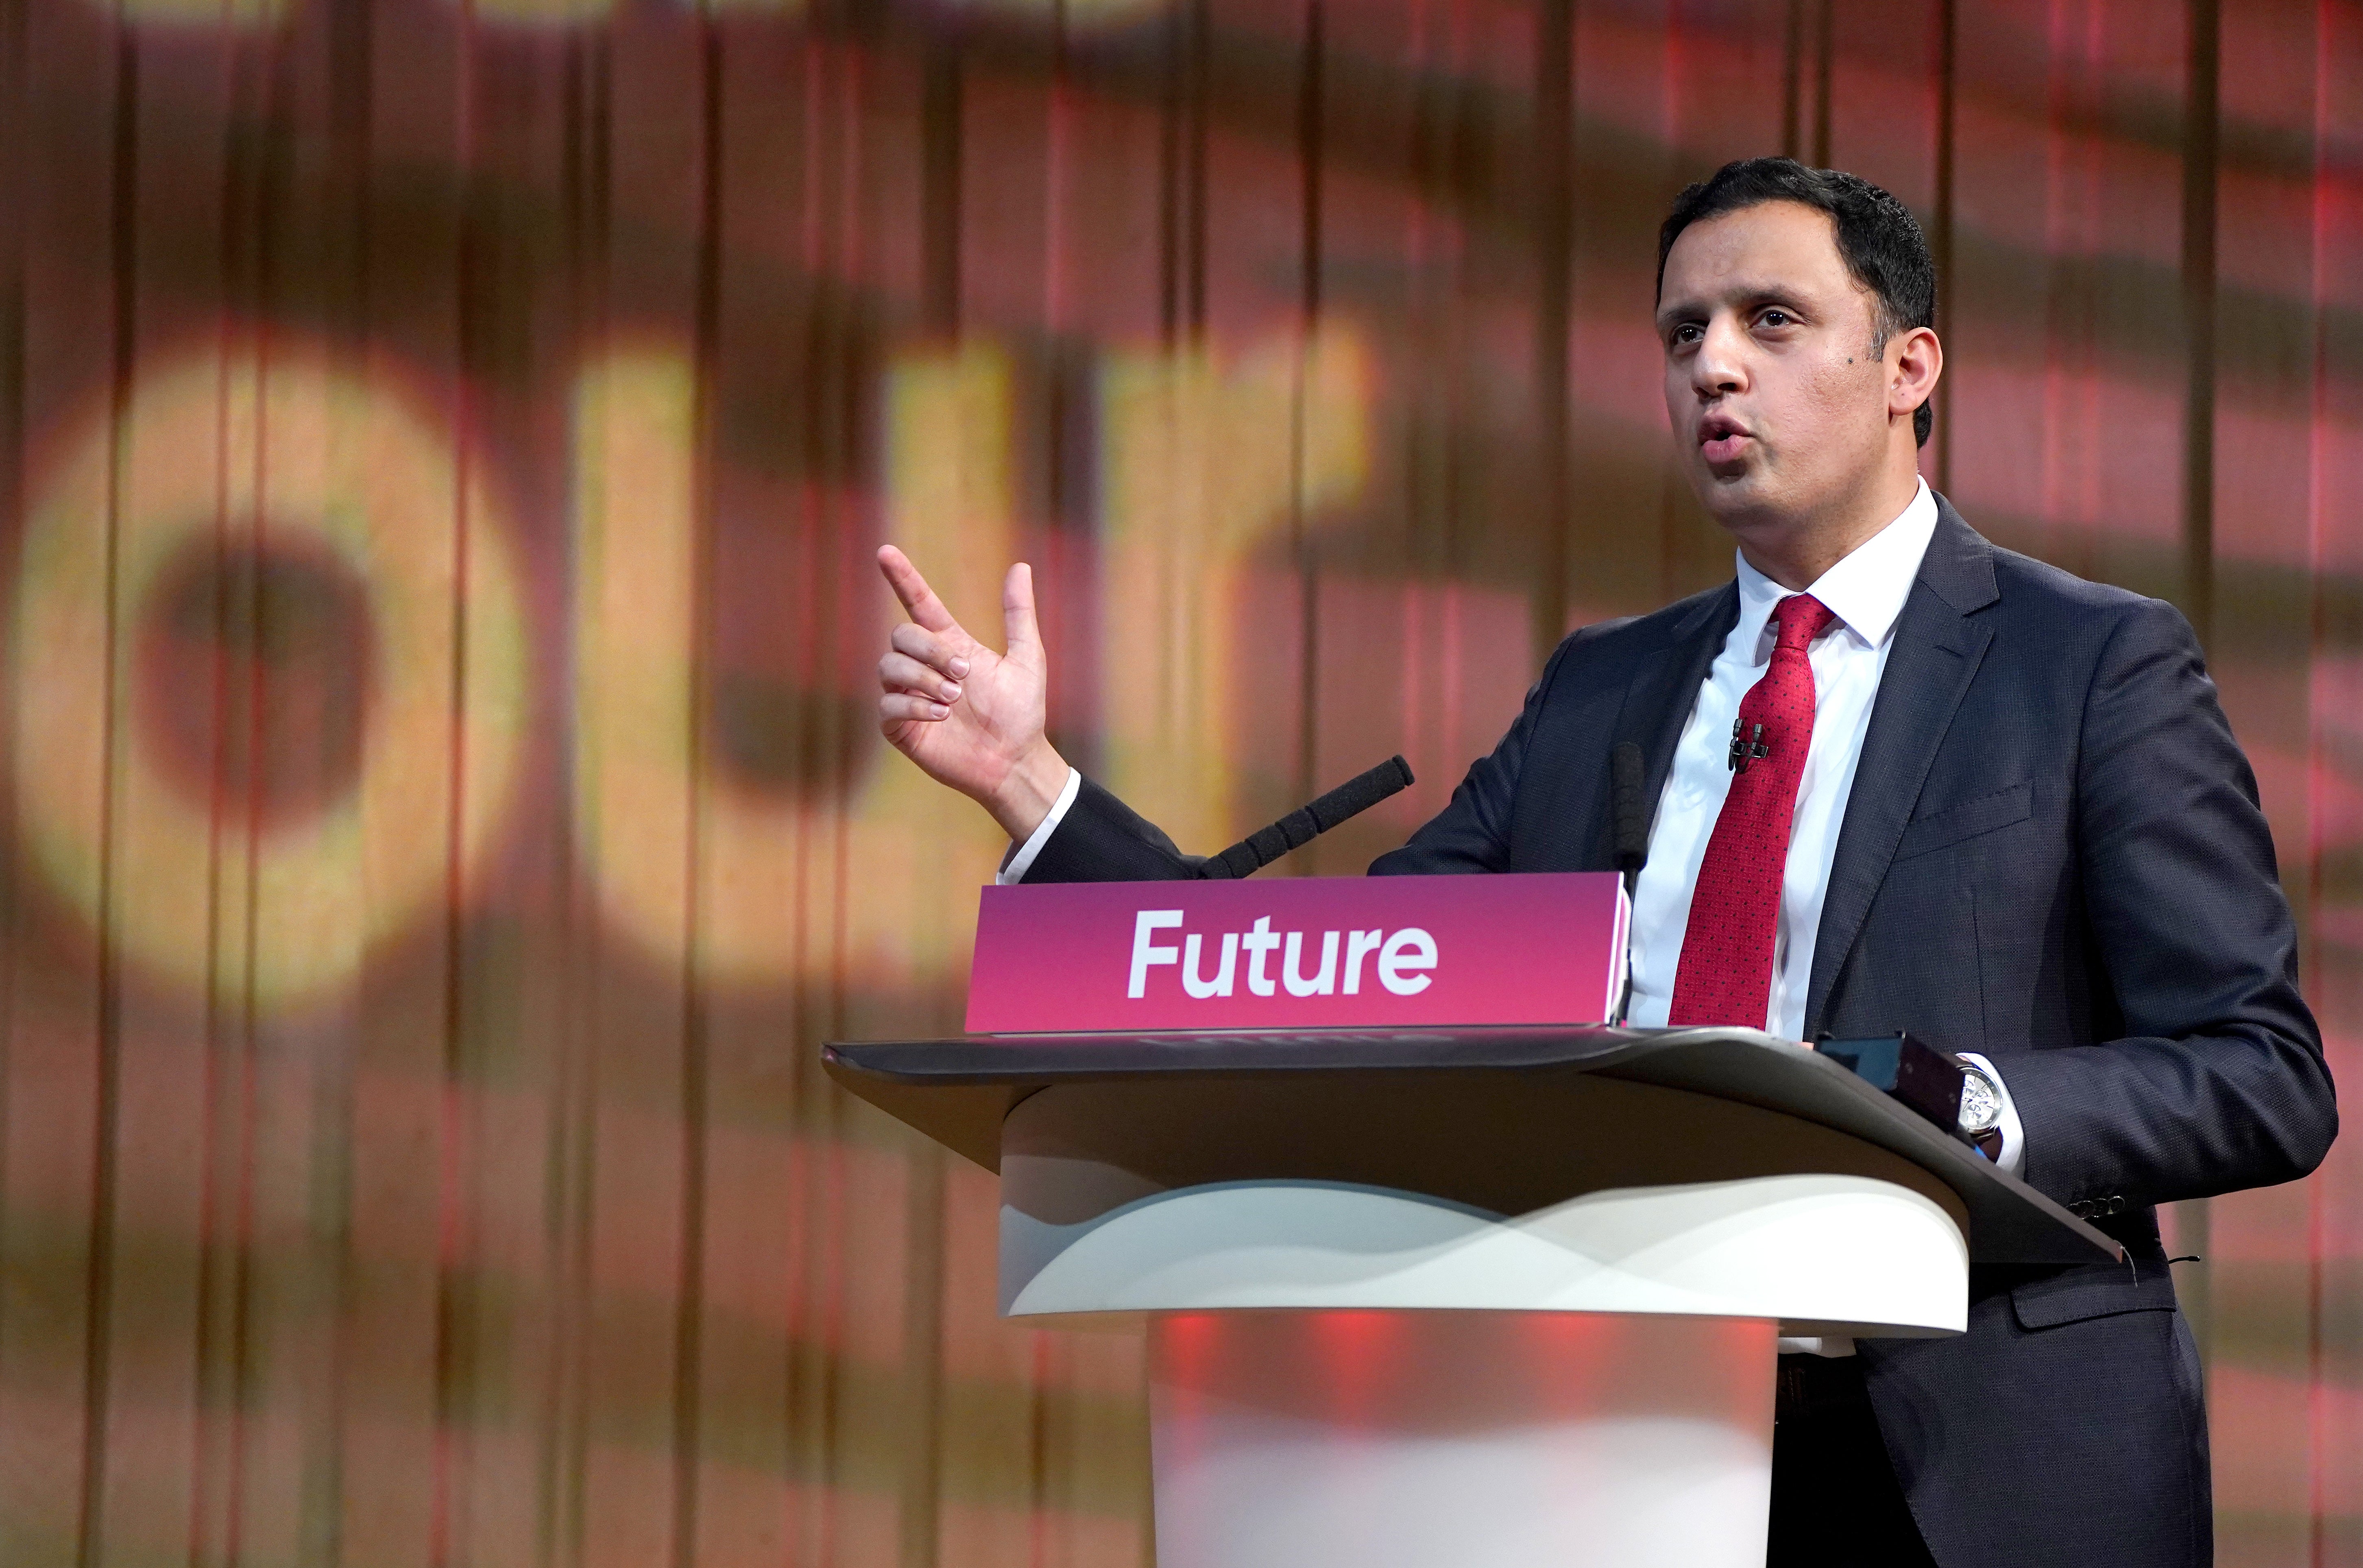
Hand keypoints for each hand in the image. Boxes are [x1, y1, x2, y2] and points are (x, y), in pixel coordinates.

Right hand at [876, 545, 1070, 841]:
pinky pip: (888, 705)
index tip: (885, 552)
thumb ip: (1019, 615)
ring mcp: (910, 696)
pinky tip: (941, 716)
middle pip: (902, 635)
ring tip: (953, 699)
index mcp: (951, 645)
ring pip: (888, 666)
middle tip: (963, 677)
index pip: (918, 603)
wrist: (1015, 761)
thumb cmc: (1022, 714)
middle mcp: (926, 667)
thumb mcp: (1028, 660)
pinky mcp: (902, 727)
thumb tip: (1021, 566)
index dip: (902, 578)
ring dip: (922, 679)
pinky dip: (913, 706)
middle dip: (930, 651)